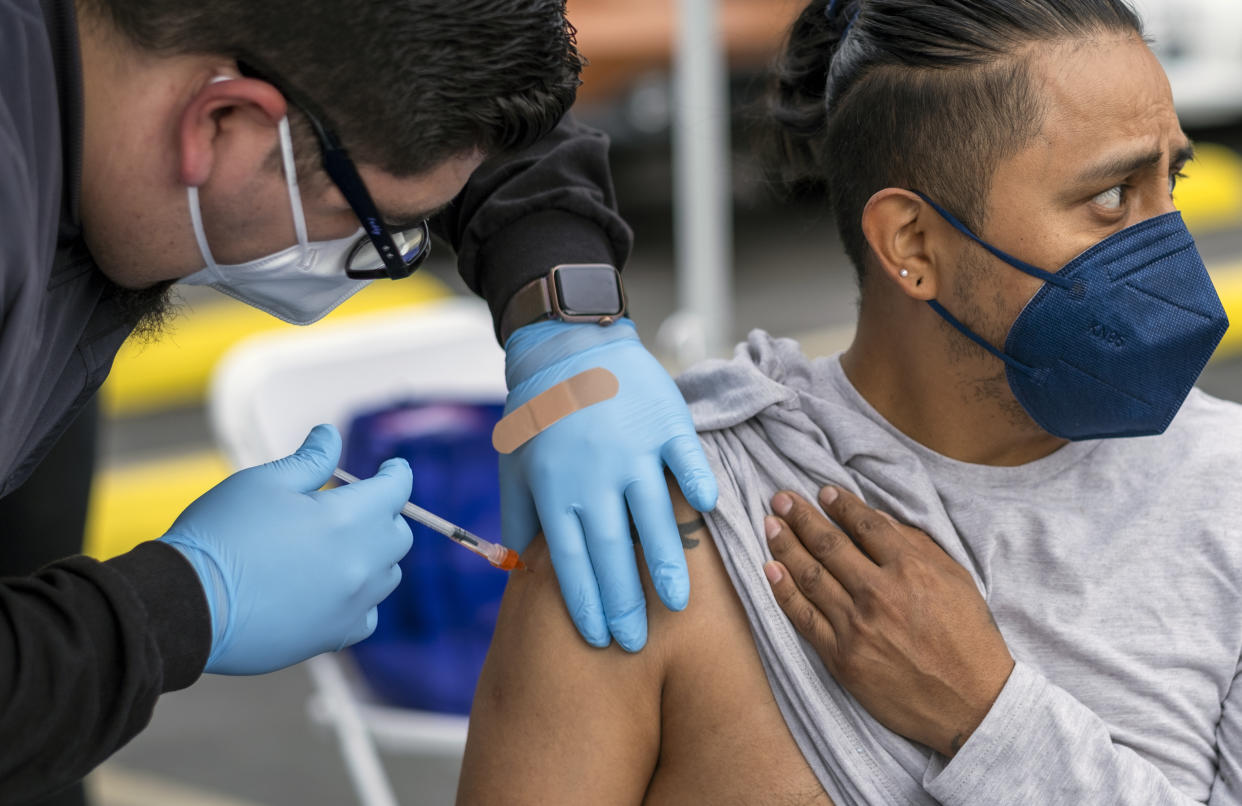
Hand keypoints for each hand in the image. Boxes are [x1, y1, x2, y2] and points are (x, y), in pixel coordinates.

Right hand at [160, 424, 413, 674]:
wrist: (184, 606)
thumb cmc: (220, 535)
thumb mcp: (263, 482)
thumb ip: (309, 460)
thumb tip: (330, 436)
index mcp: (347, 519)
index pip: (396, 491)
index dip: (396, 474)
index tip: (391, 468)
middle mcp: (360, 564)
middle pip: (397, 535)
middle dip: (384, 515)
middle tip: (356, 507)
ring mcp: (350, 604)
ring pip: (387, 576)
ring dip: (374, 556)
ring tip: (341, 548)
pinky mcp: (332, 636)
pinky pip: (366, 616)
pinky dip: (359, 599)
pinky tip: (334, 590)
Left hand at [501, 319, 717, 650]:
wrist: (567, 348)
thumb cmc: (540, 415)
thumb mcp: (516, 466)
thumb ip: (521, 518)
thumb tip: (520, 569)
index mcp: (555, 490)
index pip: (571, 561)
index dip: (587, 603)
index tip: (600, 638)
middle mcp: (594, 475)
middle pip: (611, 550)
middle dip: (625, 601)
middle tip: (637, 641)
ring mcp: (631, 449)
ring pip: (654, 516)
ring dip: (667, 561)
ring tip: (680, 603)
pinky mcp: (663, 423)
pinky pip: (685, 458)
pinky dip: (696, 483)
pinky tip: (708, 511)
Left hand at [763, 486, 1012, 756]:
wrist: (971, 702)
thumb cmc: (968, 638)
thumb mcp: (956, 579)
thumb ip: (917, 545)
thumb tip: (877, 517)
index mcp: (910, 568)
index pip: (865, 525)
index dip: (840, 505)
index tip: (823, 493)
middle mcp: (878, 592)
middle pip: (828, 545)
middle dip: (800, 517)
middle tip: (780, 499)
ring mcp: (856, 625)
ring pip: (810, 576)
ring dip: (785, 546)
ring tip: (770, 525)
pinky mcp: (842, 657)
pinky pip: (804, 618)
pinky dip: (784, 592)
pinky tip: (770, 570)